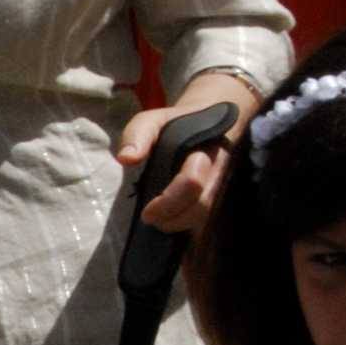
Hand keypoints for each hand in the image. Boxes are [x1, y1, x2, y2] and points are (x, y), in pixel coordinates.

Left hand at [114, 100, 238, 233]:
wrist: (212, 118)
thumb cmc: (178, 123)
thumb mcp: (154, 119)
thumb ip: (139, 134)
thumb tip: (126, 159)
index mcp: (202, 151)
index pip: (192, 183)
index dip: (168, 202)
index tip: (146, 212)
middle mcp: (216, 172)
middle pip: (201, 207)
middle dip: (172, 220)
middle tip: (149, 218)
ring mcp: (218, 185)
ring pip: (204, 216)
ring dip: (178, 225)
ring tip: (157, 221)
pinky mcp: (215, 194)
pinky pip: (205, 218)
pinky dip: (185, 226)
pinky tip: (168, 223)